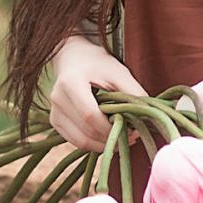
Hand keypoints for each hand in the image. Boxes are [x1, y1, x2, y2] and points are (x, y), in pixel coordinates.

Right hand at [49, 35, 148, 151]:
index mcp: (71, 83)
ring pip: (80, 140)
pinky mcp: (55, 120)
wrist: (73, 58)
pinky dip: (93, 143)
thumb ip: (133, 93)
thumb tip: (148, 117)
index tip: (132, 132)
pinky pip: (75, 140)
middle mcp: (57, 98)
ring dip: (102, 145)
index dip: (111, 129)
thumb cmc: (98, 63)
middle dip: (110, 138)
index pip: (90, 115)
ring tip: (121, 138)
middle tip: (131, 137)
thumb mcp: (119, 72)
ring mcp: (54, 111)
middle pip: (86, 130)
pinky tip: (107, 137)